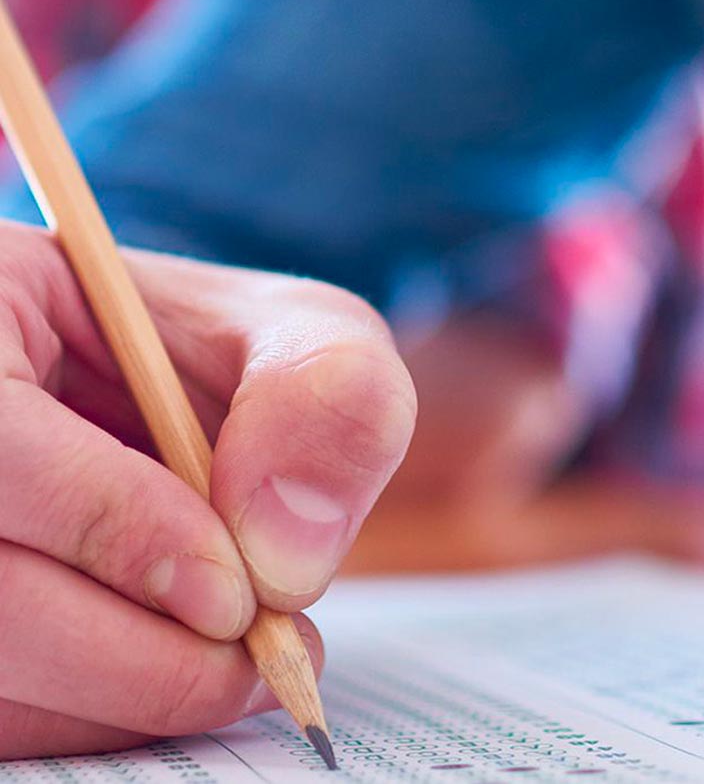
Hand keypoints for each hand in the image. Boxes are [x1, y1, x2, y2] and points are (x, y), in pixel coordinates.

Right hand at [0, 223, 414, 758]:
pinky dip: (96, 713)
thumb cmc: (248, 358)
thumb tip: (284, 559)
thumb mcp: (306, 337)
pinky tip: (175, 673)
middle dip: (126, 654)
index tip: (232, 595)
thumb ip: (325, 398)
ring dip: (117, 697)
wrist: (200, 409)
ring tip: (233, 671)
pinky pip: (5, 705)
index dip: (112, 524)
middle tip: (252, 668)